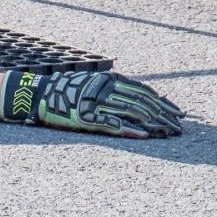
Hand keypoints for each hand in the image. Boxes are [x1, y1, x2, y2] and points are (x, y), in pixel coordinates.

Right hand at [0, 69, 183, 137]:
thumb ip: (112, 88)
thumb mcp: (92, 83)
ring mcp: (97, 103)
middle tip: (179, 127)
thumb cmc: (65, 91)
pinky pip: (113, 124)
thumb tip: (136, 97)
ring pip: (133, 113)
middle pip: (143, 102)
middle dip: (164, 115)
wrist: (37, 95)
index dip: (163, 102)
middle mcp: (107, 89)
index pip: (144, 91)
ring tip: (169, 133)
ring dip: (153, 123)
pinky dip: (131, 130)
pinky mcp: (87, 118)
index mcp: (110, 80)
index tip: (178, 113)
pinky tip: (145, 136)